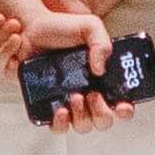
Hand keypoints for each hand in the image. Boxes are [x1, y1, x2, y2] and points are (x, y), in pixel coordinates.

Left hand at [0, 0, 124, 126]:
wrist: (30, 27)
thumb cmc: (62, 28)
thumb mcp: (90, 27)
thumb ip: (102, 44)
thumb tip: (100, 71)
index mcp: (100, 79)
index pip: (120, 105)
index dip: (125, 110)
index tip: (123, 106)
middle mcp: (85, 94)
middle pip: (99, 123)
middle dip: (99, 114)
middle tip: (88, 95)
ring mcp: (64, 101)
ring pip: (76, 128)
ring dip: (79, 119)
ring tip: (74, 98)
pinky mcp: (43, 103)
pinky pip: (51, 124)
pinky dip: (56, 121)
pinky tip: (58, 108)